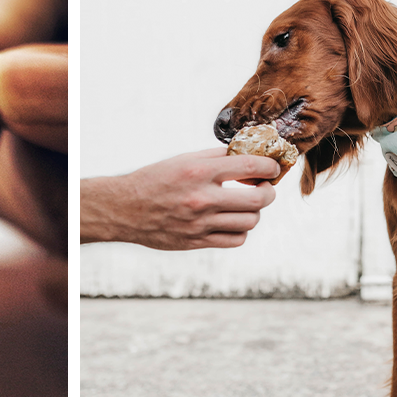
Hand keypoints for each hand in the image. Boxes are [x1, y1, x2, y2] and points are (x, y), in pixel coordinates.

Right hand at [80, 148, 280, 249]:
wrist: (124, 209)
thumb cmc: (154, 180)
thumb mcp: (183, 160)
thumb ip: (216, 157)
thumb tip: (249, 154)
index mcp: (199, 172)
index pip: (251, 166)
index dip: (270, 167)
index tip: (272, 168)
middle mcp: (202, 198)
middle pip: (258, 199)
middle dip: (268, 192)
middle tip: (264, 188)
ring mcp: (200, 224)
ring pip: (250, 222)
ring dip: (254, 212)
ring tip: (246, 205)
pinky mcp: (196, 241)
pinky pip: (235, 240)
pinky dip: (241, 231)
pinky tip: (233, 221)